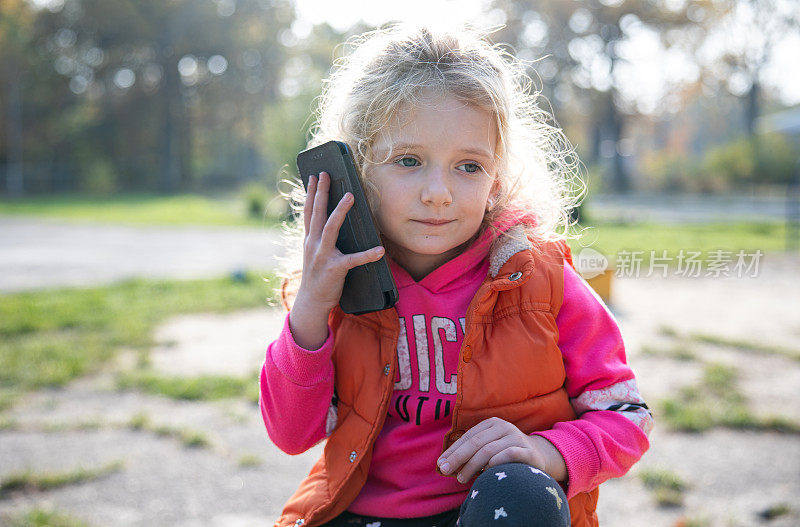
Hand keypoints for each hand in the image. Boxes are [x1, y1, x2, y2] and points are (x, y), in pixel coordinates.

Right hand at [289, 172, 384, 348]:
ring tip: (350, 197)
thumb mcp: (314, 254)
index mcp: (309, 240)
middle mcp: (313, 244)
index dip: (312, 193)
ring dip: (340, 212)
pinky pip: (353, 260)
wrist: (311, 302)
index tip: (314, 177)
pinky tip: (380, 250)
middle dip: (321, 193)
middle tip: (326, 175)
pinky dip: (367, 255)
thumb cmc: (317, 276)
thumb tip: (330, 220)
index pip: (309, 212)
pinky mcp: (334, 269)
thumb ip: (320, 238)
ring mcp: (322, 256)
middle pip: (317, 214)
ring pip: (331, 229)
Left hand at [437, 417, 566, 483]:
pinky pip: (509, 455)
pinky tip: (486, 471)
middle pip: (476, 442)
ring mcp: (516, 437)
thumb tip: (445, 464)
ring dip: (472, 465)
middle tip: (445, 470)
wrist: (539, 456)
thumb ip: (471, 452)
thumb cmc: (506, 453)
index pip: (468, 437)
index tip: (440, 464)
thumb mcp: (489, 447)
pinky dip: (495, 462)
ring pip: (488, 450)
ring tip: (461, 478)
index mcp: (492, 424)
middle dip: (458, 457)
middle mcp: (504, 427)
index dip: (453, 450)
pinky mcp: (527, 451)